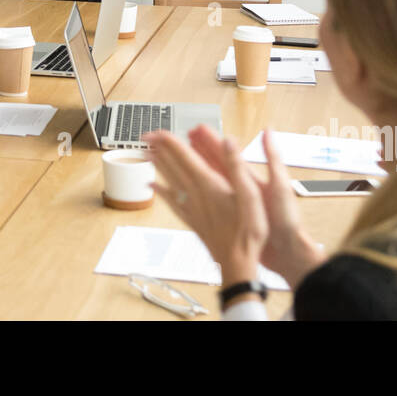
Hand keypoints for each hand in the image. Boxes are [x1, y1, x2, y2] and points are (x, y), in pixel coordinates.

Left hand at [145, 126, 268, 287]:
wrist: (237, 265)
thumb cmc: (248, 232)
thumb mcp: (251, 195)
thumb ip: (237, 167)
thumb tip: (228, 142)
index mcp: (209, 184)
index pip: (184, 156)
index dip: (170, 141)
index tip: (158, 130)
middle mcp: (195, 194)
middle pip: (172, 165)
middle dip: (158, 148)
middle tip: (145, 135)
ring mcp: (191, 208)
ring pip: (168, 180)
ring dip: (157, 165)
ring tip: (145, 153)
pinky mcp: (191, 220)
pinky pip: (170, 201)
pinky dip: (159, 191)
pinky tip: (151, 187)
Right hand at [183, 125, 324, 284]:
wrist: (288, 252)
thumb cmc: (287, 220)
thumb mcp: (280, 185)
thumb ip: (272, 158)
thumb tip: (268, 131)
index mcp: (251, 178)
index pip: (227, 153)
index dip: (211, 140)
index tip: (198, 130)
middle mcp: (243, 187)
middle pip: (217, 162)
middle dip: (202, 149)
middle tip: (187, 137)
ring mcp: (237, 201)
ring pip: (213, 179)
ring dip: (200, 166)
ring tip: (186, 156)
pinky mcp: (234, 216)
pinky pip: (214, 199)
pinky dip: (203, 191)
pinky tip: (195, 189)